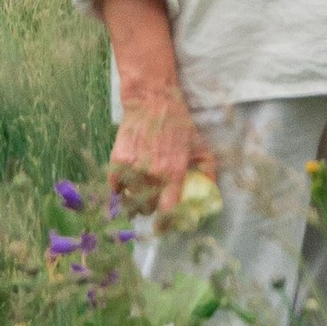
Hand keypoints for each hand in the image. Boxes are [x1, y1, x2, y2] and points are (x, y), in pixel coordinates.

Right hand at [109, 82, 213, 217]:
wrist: (151, 98)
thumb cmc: (178, 122)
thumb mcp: (199, 145)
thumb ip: (207, 171)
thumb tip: (211, 196)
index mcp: (174, 173)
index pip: (167, 212)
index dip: (164, 224)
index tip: (162, 227)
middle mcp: (153, 174)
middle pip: (147, 208)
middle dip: (149, 209)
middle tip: (151, 202)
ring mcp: (133, 167)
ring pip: (130, 200)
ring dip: (134, 200)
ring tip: (137, 193)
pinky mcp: (118, 160)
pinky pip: (115, 187)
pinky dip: (119, 189)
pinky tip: (124, 184)